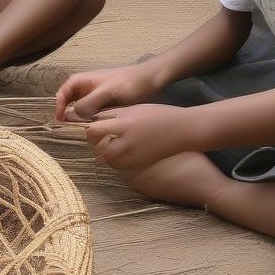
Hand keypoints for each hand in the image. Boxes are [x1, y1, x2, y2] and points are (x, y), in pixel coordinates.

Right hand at [55, 64, 160, 121]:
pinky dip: (90, 120)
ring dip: (80, 119)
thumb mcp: (106, 93)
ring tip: (85, 131)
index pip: (61, 95)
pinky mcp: (102, 103)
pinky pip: (90, 113)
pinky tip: (96, 128)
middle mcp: (83, 88)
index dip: (58, 108)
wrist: (148, 80)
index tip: (61, 121)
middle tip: (73, 130)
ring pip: (80, 110)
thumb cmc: (127, 83)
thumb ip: (88, 103)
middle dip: (69, 116)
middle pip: (68, 103)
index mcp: (80, 81)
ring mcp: (93, 96)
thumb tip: (73, 116)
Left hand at [85, 104, 204, 169]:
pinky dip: (116, 162)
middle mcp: (125, 136)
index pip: (94, 125)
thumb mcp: (136, 108)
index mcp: (123, 119)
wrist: (185, 129)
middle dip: (94, 139)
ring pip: (105, 157)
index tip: (92, 127)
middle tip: (99, 138)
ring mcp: (132, 151)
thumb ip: (116, 114)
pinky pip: (119, 166)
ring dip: (104, 152)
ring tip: (111, 147)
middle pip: (95, 140)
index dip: (89, 127)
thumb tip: (97, 118)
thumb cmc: (161, 115)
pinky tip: (122, 155)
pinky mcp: (140, 162)